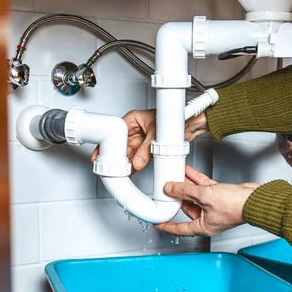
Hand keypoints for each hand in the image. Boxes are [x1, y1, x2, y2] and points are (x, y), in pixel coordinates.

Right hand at [91, 109, 208, 171]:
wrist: (190, 125)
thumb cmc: (175, 119)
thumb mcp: (156, 135)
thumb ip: (146, 151)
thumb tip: (138, 163)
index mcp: (133, 119)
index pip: (114, 132)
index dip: (106, 144)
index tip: (100, 155)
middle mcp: (135, 129)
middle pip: (119, 145)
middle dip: (115, 157)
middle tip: (110, 168)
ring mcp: (141, 139)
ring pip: (128, 153)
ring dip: (124, 163)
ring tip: (120, 173)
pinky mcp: (147, 147)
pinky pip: (137, 157)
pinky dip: (134, 165)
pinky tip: (131, 172)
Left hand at [155, 165, 259, 236]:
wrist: (254, 198)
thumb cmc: (236, 206)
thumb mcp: (204, 196)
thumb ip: (185, 191)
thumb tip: (171, 188)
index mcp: (203, 227)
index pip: (180, 229)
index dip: (167, 225)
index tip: (158, 223)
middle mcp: (208, 218)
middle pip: (186, 208)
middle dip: (176, 197)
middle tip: (166, 189)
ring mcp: (214, 207)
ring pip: (195, 195)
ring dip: (185, 186)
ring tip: (175, 176)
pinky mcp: (220, 196)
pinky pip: (203, 188)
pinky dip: (195, 180)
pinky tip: (188, 172)